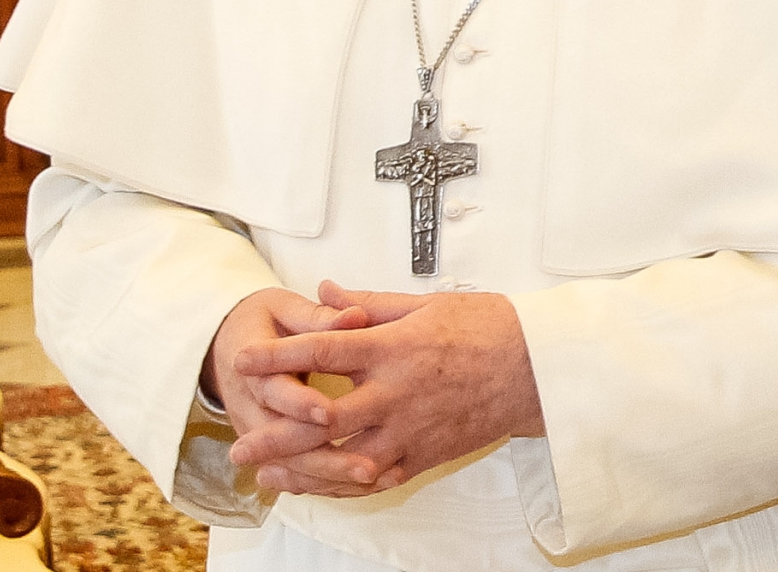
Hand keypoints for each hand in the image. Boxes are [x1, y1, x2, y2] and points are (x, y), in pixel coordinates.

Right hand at [205, 288, 382, 495]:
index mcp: (252, 367)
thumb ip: (317, 318)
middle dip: (325, 457)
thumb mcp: (283, 308)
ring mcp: (259, 433)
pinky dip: (328, 481)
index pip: (274, 392)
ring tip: (375, 478)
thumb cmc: (263, 322)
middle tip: (367, 467)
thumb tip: (355, 316)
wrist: (227, 345)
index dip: (300, 403)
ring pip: (293, 465)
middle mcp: (252, 407)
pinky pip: (297, 472)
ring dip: (332, 477)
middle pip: (284, 443)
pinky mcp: (270, 448)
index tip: (329, 413)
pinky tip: (366, 483)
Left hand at [229, 282, 543, 490]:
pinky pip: (376, 479)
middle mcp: (396, 393)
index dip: (278, 356)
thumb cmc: (489, 328)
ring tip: (267, 474)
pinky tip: (317, 487)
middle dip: (274, 433)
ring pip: (343, 459)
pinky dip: (342, 486)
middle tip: (239, 443)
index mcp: (394, 348)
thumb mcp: (426, 302)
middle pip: (322, 419)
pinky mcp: (425, 455)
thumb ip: (368, 303)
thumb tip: (324, 291)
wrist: (539, 369)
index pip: (323, 350)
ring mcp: (410, 430)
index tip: (242, 360)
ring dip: (301, 470)